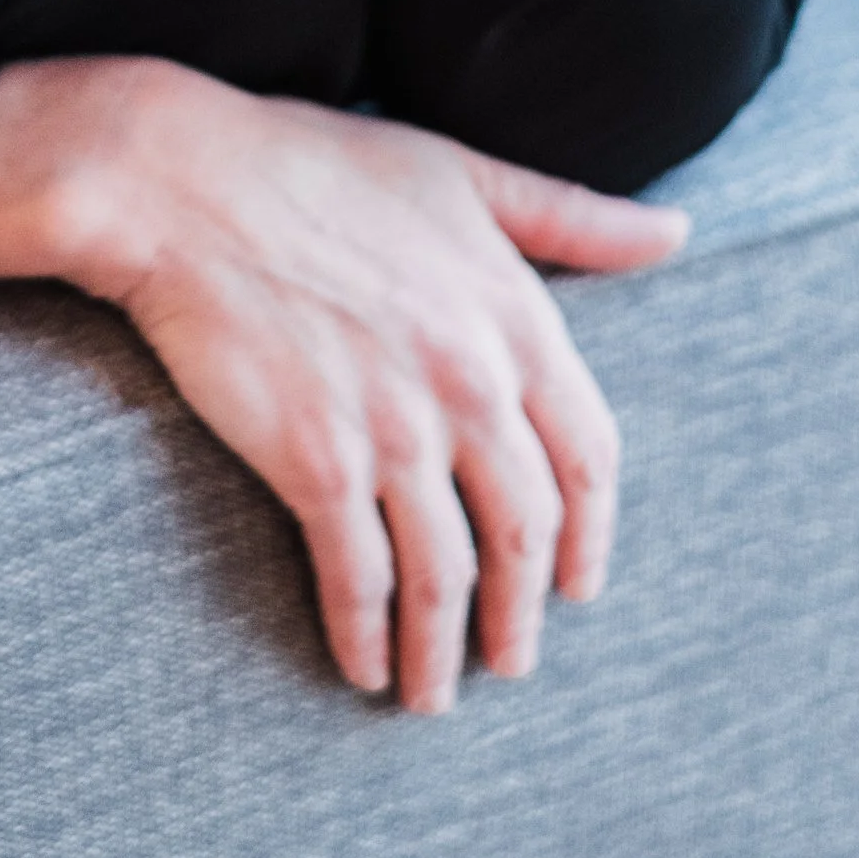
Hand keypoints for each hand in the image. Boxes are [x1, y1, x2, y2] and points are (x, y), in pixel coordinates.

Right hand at [0, 54, 688, 711]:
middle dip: (521, 612)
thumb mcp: (464, 174)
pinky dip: (366, 635)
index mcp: (516, 318)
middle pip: (525, 533)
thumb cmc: (316, 164)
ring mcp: (396, 429)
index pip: (587, 457)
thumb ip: (573, 216)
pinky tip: (361, 665)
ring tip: (433, 693)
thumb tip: (673, 233)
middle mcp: (471, 384)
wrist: (185, 182)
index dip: (589, 533)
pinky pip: (359, 578)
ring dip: (446, 651)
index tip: (579, 585)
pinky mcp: (316, 462)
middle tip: (511, 661)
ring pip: (447, 576)